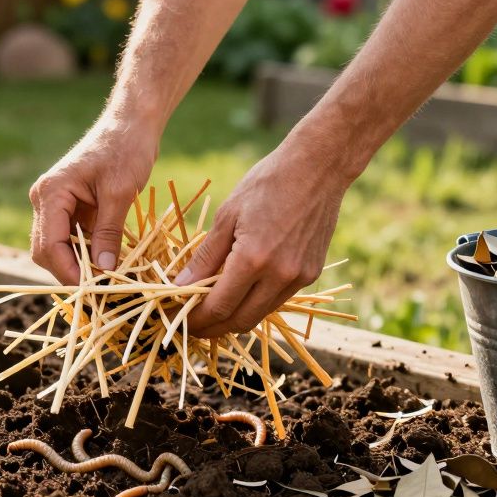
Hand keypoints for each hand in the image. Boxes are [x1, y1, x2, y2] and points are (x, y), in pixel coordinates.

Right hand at [30, 117, 158, 283]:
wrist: (131, 124)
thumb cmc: (126, 149)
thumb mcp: (120, 192)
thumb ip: (108, 232)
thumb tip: (104, 271)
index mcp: (51, 193)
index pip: (49, 246)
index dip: (69, 273)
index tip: (94, 291)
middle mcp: (45, 200)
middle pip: (47, 251)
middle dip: (71, 273)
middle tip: (102, 292)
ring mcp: (56, 205)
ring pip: (58, 249)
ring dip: (79, 267)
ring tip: (107, 282)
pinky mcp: (70, 208)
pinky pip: (72, 240)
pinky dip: (87, 255)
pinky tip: (107, 266)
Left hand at [176, 142, 348, 337]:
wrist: (319, 168)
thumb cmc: (267, 183)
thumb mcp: (228, 216)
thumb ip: (205, 256)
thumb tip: (179, 286)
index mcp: (253, 259)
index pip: (218, 307)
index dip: (195, 319)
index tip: (177, 319)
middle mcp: (279, 275)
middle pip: (239, 322)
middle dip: (212, 327)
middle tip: (190, 322)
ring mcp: (299, 278)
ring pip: (259, 315)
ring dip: (234, 318)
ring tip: (211, 308)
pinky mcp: (311, 275)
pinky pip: (276, 300)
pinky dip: (255, 303)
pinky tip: (240, 291)